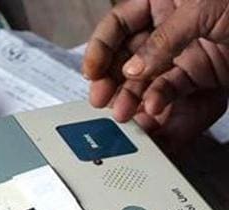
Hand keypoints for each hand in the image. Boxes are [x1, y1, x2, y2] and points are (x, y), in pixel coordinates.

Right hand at [84, 0, 228, 144]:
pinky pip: (170, 90)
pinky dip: (159, 102)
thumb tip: (132, 69)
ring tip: (123, 114)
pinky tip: (152, 110)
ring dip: (131, 97)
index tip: (91, 71)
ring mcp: (180, 53)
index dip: (100, 48)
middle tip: (101, 99)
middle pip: (125, 56)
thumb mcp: (201, 10)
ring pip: (144, 79)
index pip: (118, 25)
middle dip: (110, 80)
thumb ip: (163, 40)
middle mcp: (166, 28)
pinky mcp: (197, 75)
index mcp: (161, 2)